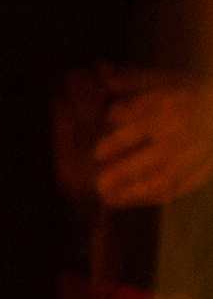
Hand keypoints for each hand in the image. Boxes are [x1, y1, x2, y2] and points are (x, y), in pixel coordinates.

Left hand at [95, 73, 212, 208]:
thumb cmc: (185, 105)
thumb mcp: (158, 98)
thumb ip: (132, 108)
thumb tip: (108, 119)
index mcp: (167, 115)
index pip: (134, 133)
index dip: (113, 146)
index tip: (98, 155)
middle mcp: (182, 138)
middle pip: (150, 161)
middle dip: (122, 175)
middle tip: (100, 185)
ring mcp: (195, 158)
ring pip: (164, 181)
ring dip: (134, 194)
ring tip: (110, 200)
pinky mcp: (204, 172)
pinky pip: (177, 190)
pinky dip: (151, 198)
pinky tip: (132, 200)